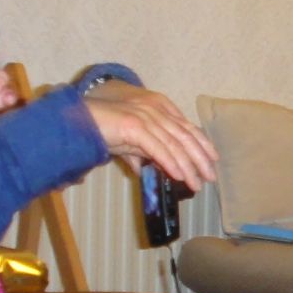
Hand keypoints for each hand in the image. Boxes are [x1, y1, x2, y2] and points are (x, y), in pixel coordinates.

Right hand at [85, 81, 218, 189]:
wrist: (79, 120)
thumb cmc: (103, 129)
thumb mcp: (130, 141)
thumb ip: (143, 151)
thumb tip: (147, 169)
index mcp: (158, 108)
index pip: (186, 127)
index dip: (202, 143)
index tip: (213, 159)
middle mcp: (155, 109)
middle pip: (185, 136)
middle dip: (200, 158)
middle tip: (210, 177)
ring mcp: (145, 116)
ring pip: (174, 144)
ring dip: (188, 166)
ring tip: (196, 183)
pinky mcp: (134, 126)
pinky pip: (157, 147)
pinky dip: (170, 162)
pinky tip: (179, 175)